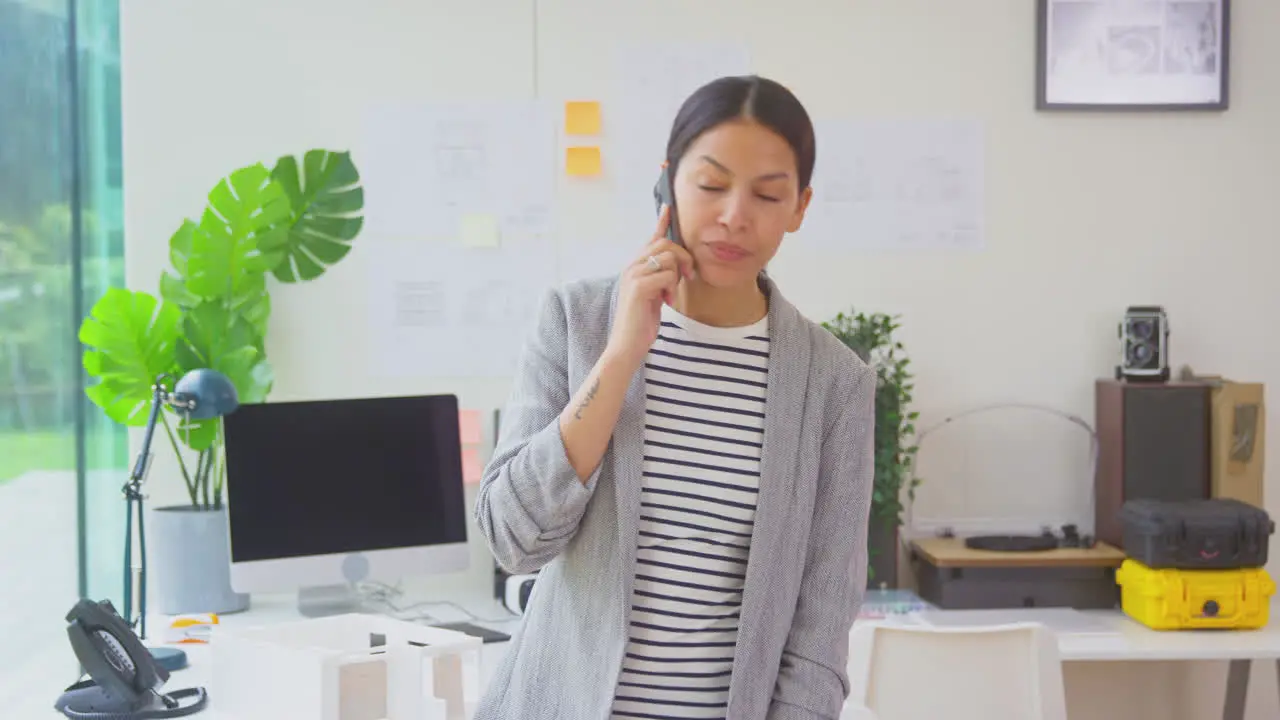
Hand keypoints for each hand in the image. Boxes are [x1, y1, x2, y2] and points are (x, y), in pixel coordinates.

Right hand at [605, 205, 694, 368]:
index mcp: (635, 267)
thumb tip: (678, 268)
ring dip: (677, 275)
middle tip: (688, 275)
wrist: (627, 344)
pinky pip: (667, 274)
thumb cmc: (641, 322)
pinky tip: (666, 301)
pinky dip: (672, 288)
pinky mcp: (638, 287)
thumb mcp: (654, 295)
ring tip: (670, 294)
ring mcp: (633, 275)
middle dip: (682, 257)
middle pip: (664, 244)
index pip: (651, 239)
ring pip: (668, 257)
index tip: (668, 207)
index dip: (661, 222)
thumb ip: (661, 278)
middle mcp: (632, 267)